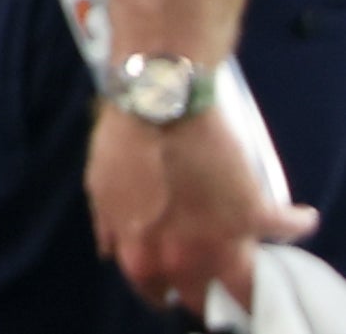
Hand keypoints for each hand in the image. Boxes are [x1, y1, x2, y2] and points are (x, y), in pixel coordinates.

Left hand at [88, 92, 319, 318]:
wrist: (158, 101)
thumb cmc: (122, 140)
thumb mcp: (101, 189)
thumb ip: (110, 227)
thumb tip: (113, 252)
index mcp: (141, 255)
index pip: (157, 293)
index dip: (168, 287)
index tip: (175, 279)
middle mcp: (180, 258)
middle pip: (203, 298)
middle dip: (207, 288)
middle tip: (211, 268)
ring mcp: (220, 240)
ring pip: (248, 285)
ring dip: (252, 277)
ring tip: (250, 255)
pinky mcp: (254, 214)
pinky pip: (287, 228)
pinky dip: (295, 222)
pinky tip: (297, 217)